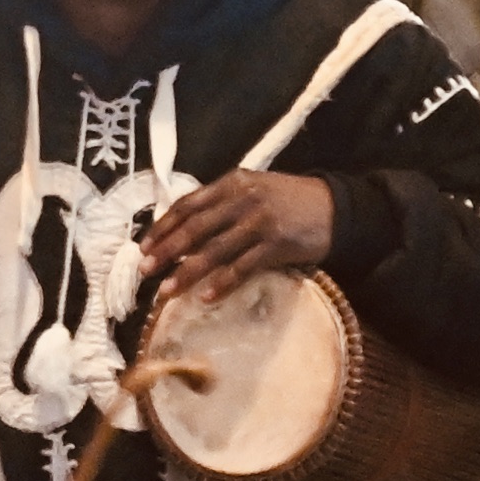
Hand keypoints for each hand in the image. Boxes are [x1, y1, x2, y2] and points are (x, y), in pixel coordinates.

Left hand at [134, 172, 335, 312]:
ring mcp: (259, 223)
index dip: (163, 226)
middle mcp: (242, 200)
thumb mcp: (253, 188)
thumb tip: (183, 230)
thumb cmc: (288, 200)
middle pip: (195, 228)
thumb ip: (221, 203)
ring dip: (187, 273)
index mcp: (232, 183)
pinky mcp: (276, 245)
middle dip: (166, 251)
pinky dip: (222, 283)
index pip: (188, 204)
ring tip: (166, 292)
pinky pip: (243, 268)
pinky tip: (206, 297)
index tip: (144, 246)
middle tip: (144, 270)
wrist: (335, 207)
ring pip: (214, 251)